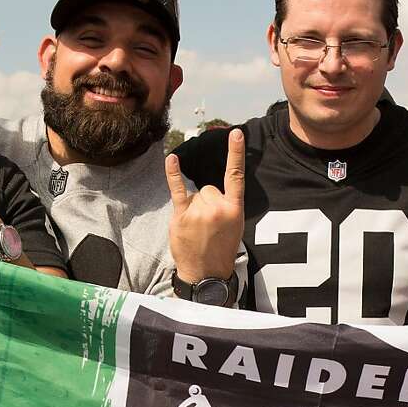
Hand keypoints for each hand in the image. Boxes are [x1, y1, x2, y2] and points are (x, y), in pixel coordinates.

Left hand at [165, 128, 244, 284]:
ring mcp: (200, 211)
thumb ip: (227, 205)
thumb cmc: (220, 249)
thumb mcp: (235, 226)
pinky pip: (177, 189)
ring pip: (195, 194)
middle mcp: (218, 207)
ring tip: (197, 229)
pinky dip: (173, 173)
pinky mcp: (182, 216)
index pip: (236, 175)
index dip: (236, 152)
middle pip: (208, 188)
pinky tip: (172, 159)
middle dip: (207, 203)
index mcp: (235, 209)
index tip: (235, 133)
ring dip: (194, 208)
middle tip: (208, 226)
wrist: (206, 274)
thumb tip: (213, 189)